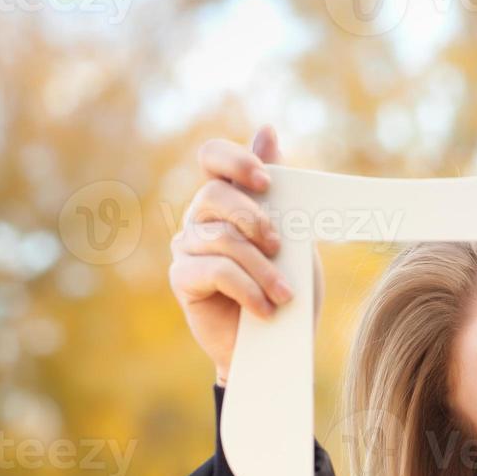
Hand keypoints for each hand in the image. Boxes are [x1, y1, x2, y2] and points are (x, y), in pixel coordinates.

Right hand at [168, 124, 323, 382]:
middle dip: (256, 219)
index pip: (212, 157)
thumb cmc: (285, 288)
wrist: (276, 345)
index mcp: (228, 200)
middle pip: (215, 194)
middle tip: (280, 247)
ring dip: (262, 269)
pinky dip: (248, 289)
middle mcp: (201, 217)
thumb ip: (279, 192)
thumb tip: (267, 130)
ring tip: (284, 296)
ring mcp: (187, 247)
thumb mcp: (294, 239)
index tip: (266, 180)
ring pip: (222, 239)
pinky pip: (213, 271)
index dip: (234, 160)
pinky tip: (265, 309)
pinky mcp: (182, 279)